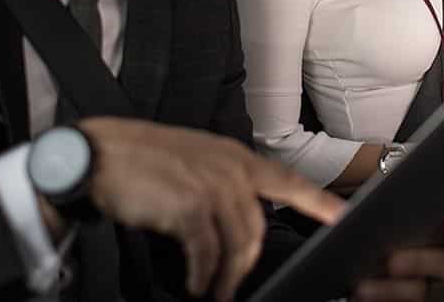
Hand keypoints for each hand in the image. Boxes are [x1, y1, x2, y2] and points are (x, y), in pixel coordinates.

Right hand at [78, 117, 344, 301]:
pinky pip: (208, 255)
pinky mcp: (190, 208)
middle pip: (257, 229)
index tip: (343, 218)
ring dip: (224, 277)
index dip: (319, 201)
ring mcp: (212, 186)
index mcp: (234, 156)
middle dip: (245, 264)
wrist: (99, 154)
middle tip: (229, 287)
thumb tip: (236, 222)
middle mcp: (230, 168)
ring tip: (210, 291)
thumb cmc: (141, 160)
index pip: (288, 180)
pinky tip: (193, 284)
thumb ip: (222, 184)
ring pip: (237, 246)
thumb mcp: (193, 161)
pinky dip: (202, 276)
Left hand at [351, 215, 443, 301]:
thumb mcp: (400, 210)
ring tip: (362, 286)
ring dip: (394, 292)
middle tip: (391, 260)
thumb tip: (368, 206)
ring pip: (428, 295)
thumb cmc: (399, 226)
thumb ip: (399, 204)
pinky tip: (359, 295)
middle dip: (421, 262)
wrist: (389, 262)